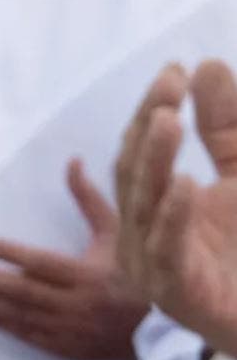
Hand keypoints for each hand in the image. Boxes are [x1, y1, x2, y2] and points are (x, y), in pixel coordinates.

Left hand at [0, 158, 146, 359]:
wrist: (162, 330)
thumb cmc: (135, 272)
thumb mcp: (117, 234)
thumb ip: (89, 201)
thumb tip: (72, 161)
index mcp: (90, 275)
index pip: (44, 264)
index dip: (13, 254)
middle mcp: (79, 305)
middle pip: (24, 292)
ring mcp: (73, 330)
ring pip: (22, 315)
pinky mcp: (69, 348)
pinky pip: (30, 337)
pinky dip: (3, 324)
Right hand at [118, 60, 236, 352]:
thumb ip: (224, 129)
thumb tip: (204, 65)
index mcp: (152, 207)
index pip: (139, 150)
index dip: (151, 109)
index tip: (174, 71)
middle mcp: (143, 234)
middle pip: (134, 172)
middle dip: (148, 129)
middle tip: (168, 89)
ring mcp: (153, 266)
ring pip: (144, 206)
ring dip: (155, 162)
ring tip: (169, 122)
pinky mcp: (178, 295)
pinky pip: (168, 251)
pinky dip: (175, 217)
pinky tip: (187, 185)